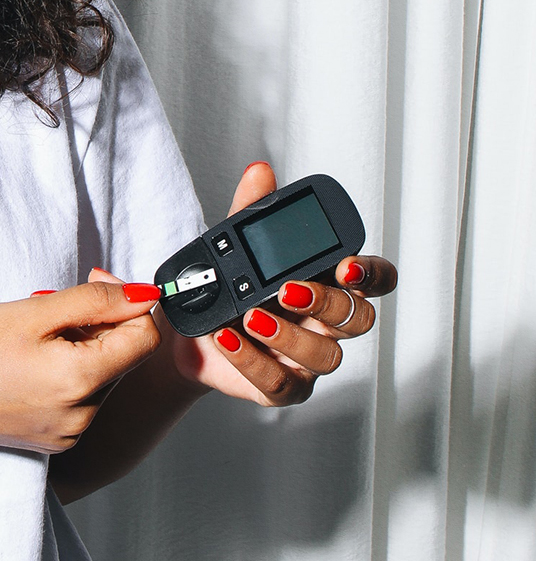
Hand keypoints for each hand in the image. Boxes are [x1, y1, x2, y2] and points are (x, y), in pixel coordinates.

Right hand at [0, 281, 163, 453]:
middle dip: (98, 324)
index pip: (146, 337)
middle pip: (123, 355)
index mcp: (82, 380)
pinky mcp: (55, 439)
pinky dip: (65, 373)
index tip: (94, 286)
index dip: (128, 303)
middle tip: (50, 309)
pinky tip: (29, 364)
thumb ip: (96, 301)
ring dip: (80, 348)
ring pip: (101, 375)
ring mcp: (70, 431)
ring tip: (32, 340)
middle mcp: (84, 414)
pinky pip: (79, 397)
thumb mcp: (32, 311)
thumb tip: (145, 295)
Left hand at [91, 162, 397, 406]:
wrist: (184, 336)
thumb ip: (250, 213)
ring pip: (326, 356)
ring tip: (250, 317)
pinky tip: (229, 340)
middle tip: (287, 289)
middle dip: (326, 302)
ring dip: (289, 335)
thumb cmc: (225, 291)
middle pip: (357, 319)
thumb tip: (260, 173)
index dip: (371, 274)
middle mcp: (327, 325)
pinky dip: (253, 361)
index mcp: (329, 284)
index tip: (347, 264)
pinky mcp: (282, 388)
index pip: (375, 280)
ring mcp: (308, 360)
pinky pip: (280, 383)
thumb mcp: (232, 247)